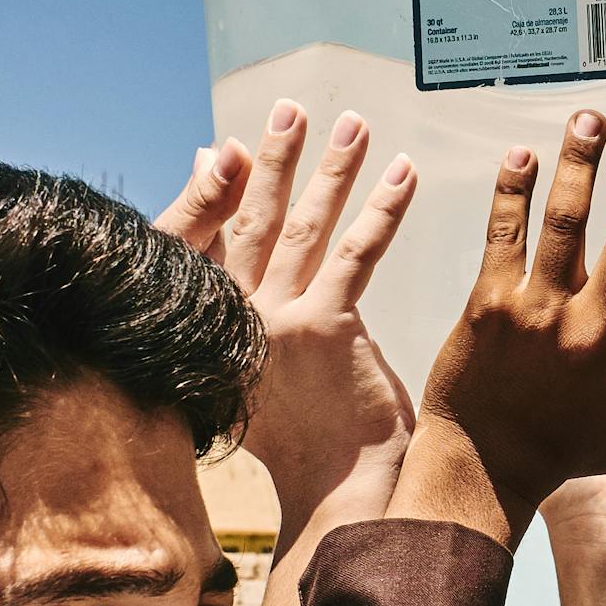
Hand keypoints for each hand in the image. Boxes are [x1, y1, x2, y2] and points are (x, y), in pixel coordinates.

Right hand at [157, 103, 417, 533]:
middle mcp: (235, 319)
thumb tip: (234, 284)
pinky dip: (382, 208)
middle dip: (273, 160)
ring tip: (352, 124)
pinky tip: (403, 173)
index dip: (215, 191)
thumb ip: (235, 321)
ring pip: (303, 227)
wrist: (329, 498)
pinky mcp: (327, 330)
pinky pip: (357, 253)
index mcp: (209, 329)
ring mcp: (277, 322)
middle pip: (250, 221)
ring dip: (330, 170)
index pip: (202, 242)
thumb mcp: (249, 380)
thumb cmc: (300, 444)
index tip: (231, 147)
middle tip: (290, 108)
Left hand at [398, 111, 605, 544]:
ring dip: (582, 164)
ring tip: (595, 118)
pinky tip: (524, 154)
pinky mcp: (489, 306)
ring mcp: (539, 317)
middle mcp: (594, 335)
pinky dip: (514, 192)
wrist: (481, 470)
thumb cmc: (569, 454)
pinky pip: (505, 237)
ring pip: (567, 225)